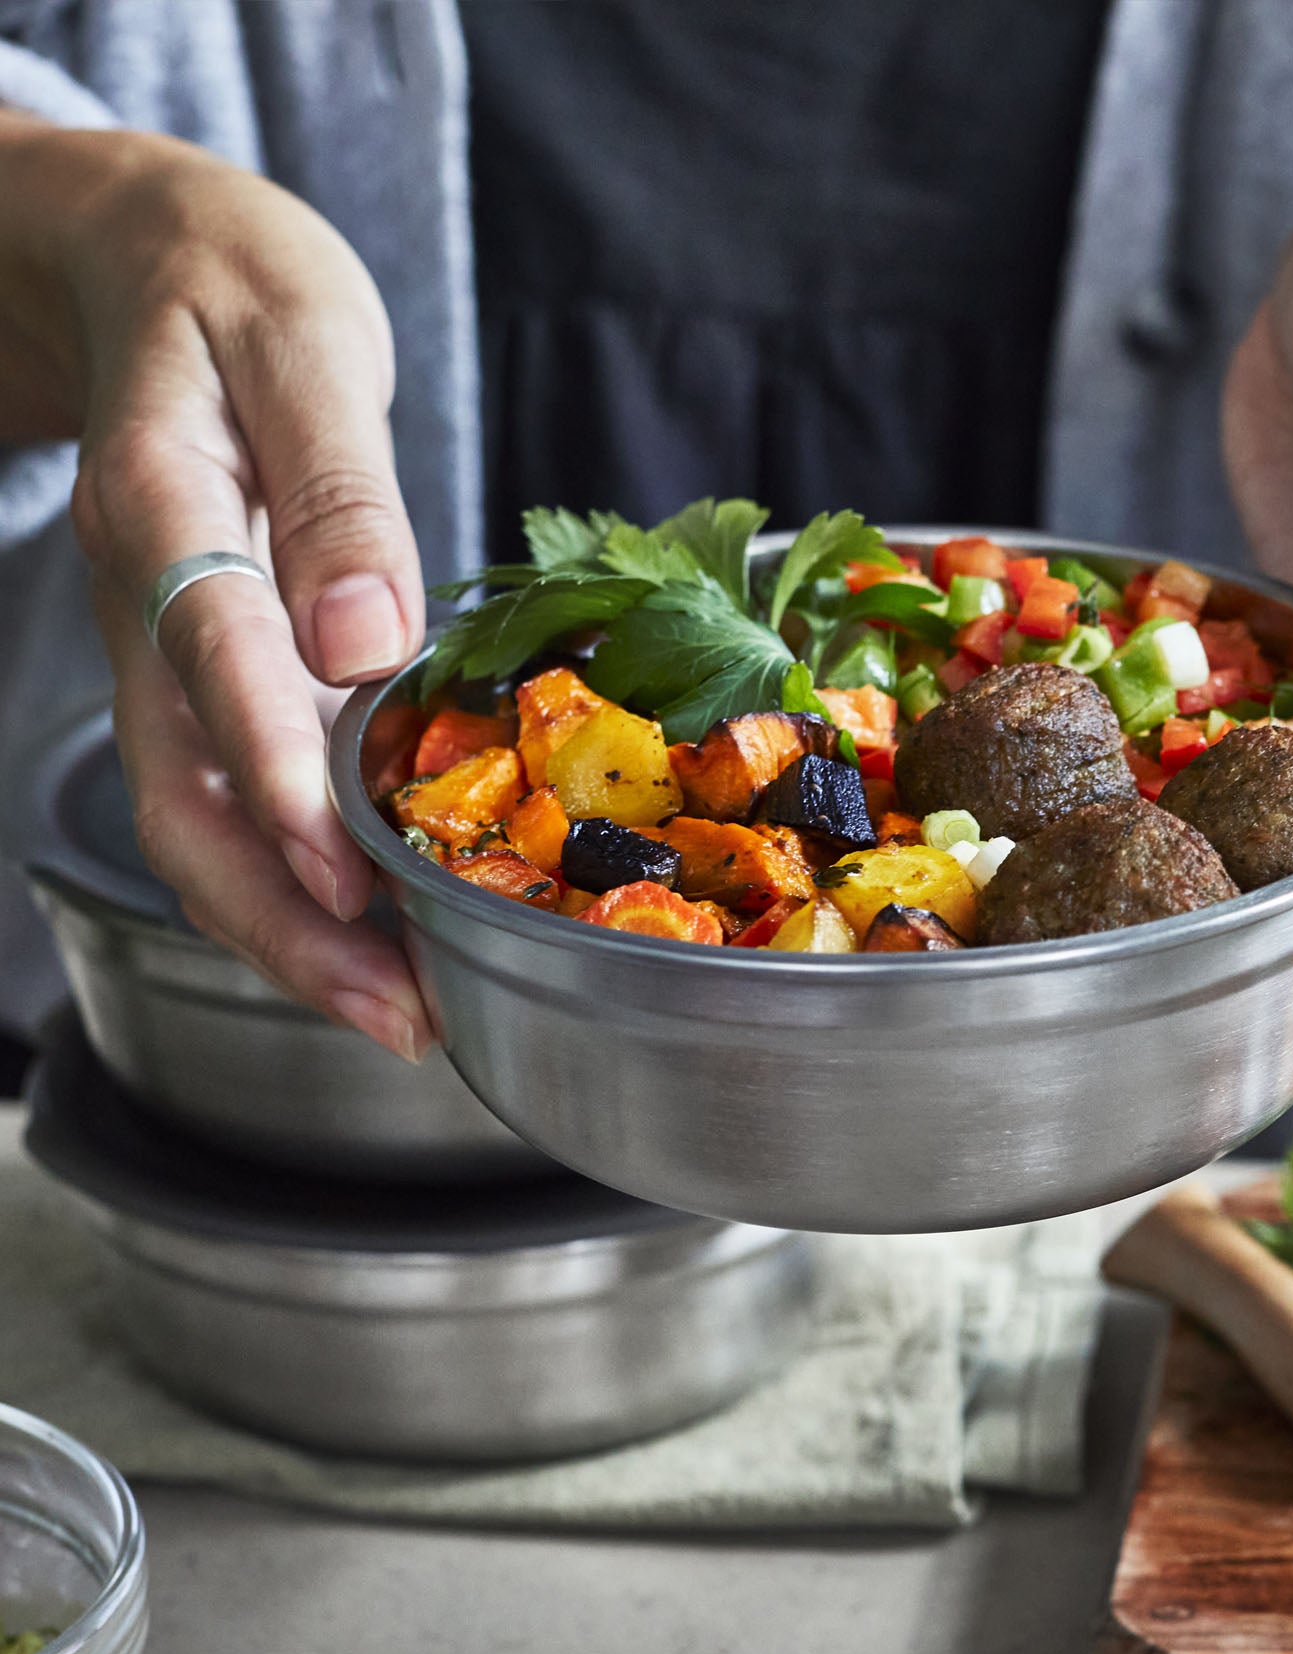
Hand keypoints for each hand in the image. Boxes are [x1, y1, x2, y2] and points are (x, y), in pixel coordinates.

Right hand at [0, 117, 431, 1057]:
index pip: (211, 656)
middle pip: (186, 796)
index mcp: (166, 510)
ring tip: (404, 1014)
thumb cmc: (237, 287)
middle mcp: (151, 608)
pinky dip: (298, 884)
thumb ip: (334, 490)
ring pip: (200, 824)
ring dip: (292, 934)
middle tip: (398, 1017)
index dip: (277, 777)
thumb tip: (365, 639)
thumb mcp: (302, 343)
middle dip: (284, 922)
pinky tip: (378, 935)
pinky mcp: (208, 677)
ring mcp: (169, 656)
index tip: (349, 882)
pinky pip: (234, 803)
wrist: (150, 260)